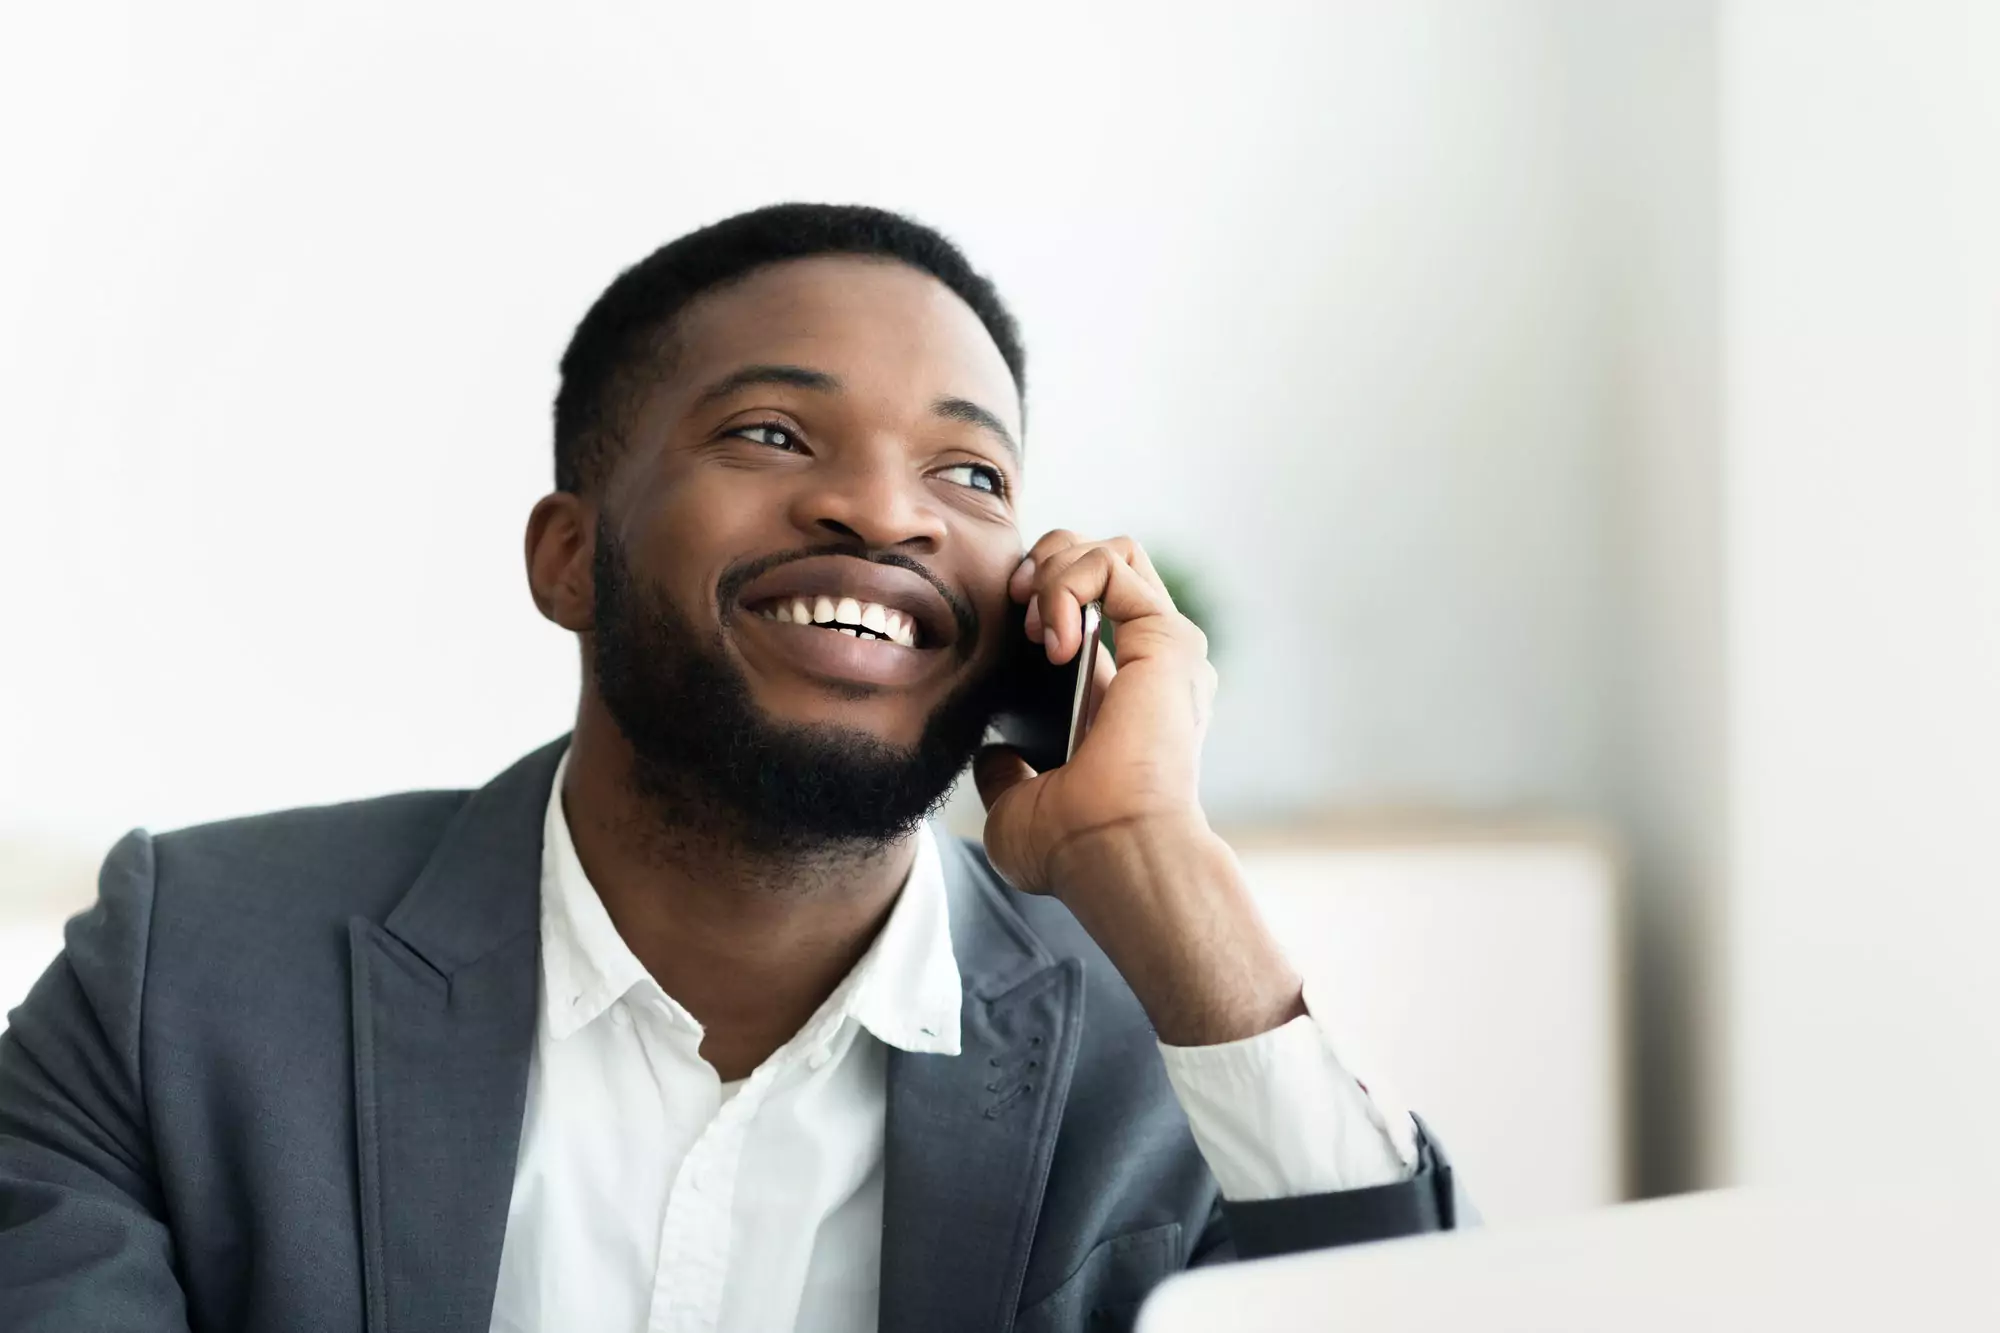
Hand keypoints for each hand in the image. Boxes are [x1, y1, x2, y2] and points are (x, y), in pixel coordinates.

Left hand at [972, 531, 1216, 895]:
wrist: (1110, 854)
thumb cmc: (1072, 848)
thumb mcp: (1017, 805)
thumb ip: (1009, 772)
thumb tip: (996, 757)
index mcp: (1122, 697)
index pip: (1089, 608)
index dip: (1041, 597)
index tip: (1009, 630)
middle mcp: (1152, 667)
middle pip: (1105, 561)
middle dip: (1046, 564)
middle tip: (1015, 607)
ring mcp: (1166, 650)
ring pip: (1112, 551)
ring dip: (1056, 569)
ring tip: (1038, 625)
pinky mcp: (1168, 639)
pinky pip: (1112, 563)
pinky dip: (1068, 582)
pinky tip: (1053, 635)